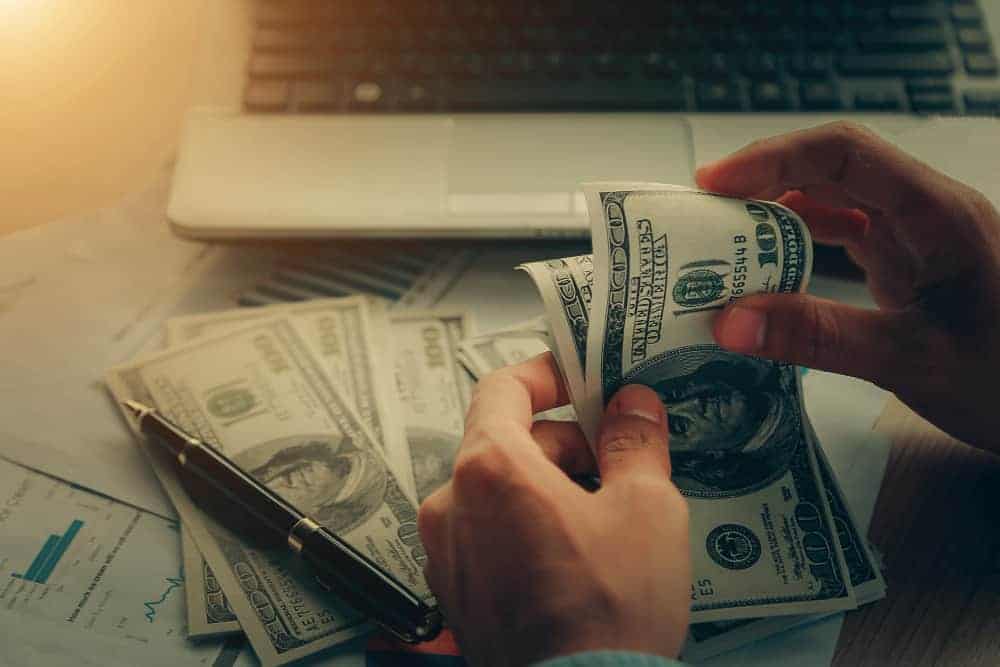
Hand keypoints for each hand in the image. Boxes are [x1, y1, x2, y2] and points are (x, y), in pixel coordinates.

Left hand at [418, 353, 690, 665]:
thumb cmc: (607, 615)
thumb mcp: (647, 509)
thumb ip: (635, 441)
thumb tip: (633, 406)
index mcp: (490, 469)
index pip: (503, 388)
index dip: (546, 375)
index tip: (578, 378)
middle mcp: (452, 505)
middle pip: (505, 440)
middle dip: (564, 442)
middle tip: (617, 458)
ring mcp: (447, 552)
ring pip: (498, 489)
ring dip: (548, 486)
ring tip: (603, 517)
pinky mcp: (455, 590)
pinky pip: (488, 532)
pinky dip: (526, 525)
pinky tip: (574, 554)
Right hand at [697, 121, 999, 450]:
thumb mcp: (912, 361)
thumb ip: (820, 337)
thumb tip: (732, 320)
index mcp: (938, 215)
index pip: (843, 152)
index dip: (772, 157)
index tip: (713, 183)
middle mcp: (927, 214)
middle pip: (831, 169)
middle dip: (761, 184)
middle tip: (702, 215)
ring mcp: (919, 238)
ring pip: (834, 201)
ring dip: (776, 216)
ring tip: (722, 243)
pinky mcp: (911, 264)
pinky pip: (845, 236)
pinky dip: (799, 246)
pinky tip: (768, 270)